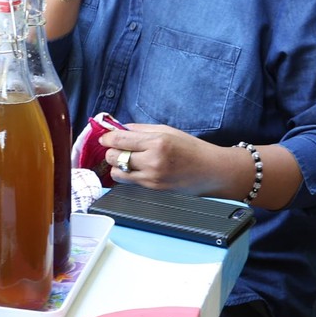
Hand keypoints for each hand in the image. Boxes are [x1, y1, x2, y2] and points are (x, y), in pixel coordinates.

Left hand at [101, 124, 238, 195]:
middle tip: (117, 147)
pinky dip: (126, 174)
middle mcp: (152, 161)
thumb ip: (141, 129)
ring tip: (126, 159)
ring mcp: (151, 178)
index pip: (119, 140)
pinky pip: (128, 182)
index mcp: (157, 142)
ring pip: (117, 172)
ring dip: (117, 165)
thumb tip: (120, 128)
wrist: (210, 171)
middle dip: (112, 151)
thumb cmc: (192, 149)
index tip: (105, 137)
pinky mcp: (152, 189)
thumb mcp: (167, 130)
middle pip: (114, 157)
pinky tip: (134, 168)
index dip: (107, 138)